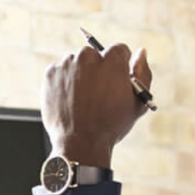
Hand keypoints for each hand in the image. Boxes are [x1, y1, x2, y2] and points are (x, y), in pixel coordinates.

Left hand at [41, 43, 152, 167]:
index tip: (116, 81)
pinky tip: (71, 100)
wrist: (81, 144)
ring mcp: (67, 64)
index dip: (121, 67)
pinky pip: (60, 71)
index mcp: (112, 59)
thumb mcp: (138, 102)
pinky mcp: (51, 73)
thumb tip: (141, 52)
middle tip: (98, 94)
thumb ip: (143, 73)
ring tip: (84, 100)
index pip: (119, 50)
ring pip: (77, 63)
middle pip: (96, 55)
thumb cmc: (112, 125)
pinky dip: (65, 82)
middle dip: (99, 69)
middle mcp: (88, 56)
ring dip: (80, 75)